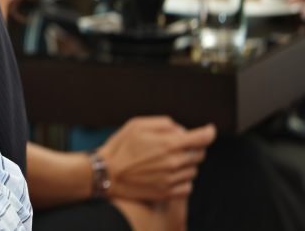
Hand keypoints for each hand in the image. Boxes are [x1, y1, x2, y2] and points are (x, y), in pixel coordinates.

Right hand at [97, 116, 215, 201]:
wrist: (107, 173)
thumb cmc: (120, 147)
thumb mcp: (137, 124)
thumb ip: (163, 123)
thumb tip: (181, 130)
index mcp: (168, 144)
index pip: (202, 138)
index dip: (209, 132)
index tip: (209, 130)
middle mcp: (174, 162)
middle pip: (200, 154)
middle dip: (193, 147)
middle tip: (177, 146)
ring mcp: (172, 179)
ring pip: (194, 170)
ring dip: (186, 164)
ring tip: (167, 161)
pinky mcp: (167, 193)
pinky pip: (188, 187)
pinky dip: (183, 180)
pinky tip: (169, 175)